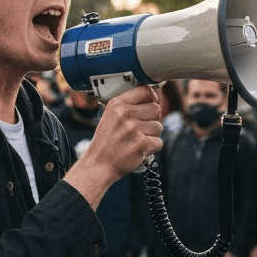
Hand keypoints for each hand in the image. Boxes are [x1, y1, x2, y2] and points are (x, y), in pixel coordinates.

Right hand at [64, 86, 161, 207]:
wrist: (97, 165)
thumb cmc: (105, 142)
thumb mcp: (110, 116)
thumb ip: (127, 106)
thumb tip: (152, 97)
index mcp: (117, 104)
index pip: (145, 90)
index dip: (151, 98)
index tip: (149, 104)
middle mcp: (125, 114)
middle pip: (156, 108)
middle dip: (152, 119)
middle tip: (140, 128)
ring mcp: (134, 129)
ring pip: (159, 126)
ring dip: (151, 135)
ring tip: (136, 140)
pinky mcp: (141, 144)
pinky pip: (159, 142)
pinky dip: (151, 148)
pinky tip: (138, 149)